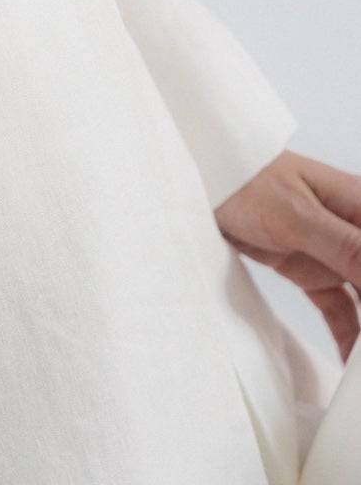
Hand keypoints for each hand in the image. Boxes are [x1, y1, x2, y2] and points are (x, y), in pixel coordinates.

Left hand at [214, 149, 360, 361]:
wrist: (204, 182)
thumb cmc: (246, 181)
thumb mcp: (298, 216)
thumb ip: (346, 247)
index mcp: (359, 204)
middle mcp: (353, 230)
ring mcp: (334, 253)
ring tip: (359, 368)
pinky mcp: (313, 271)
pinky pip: (341, 309)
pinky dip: (347, 335)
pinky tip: (348, 359)